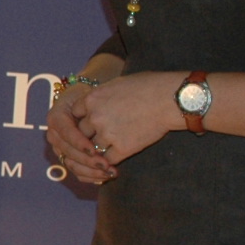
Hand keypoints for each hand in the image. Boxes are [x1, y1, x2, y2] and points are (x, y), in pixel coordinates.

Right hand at [45, 83, 113, 184]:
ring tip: (110, 172)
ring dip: (90, 171)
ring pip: (71, 164)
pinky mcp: (68, 157)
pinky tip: (105, 177)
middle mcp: (54, 135)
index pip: (65, 132)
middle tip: (106, 164)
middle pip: (67, 151)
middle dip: (87, 160)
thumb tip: (96, 120)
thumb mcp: (88, 96)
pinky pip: (76, 171)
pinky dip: (91, 176)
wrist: (86, 103)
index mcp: (56, 118)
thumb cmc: (90, 97)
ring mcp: (60, 148)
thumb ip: (89, 108)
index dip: (78, 143)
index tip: (94, 150)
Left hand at [65, 71, 182, 174]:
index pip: (75, 113)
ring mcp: (107, 134)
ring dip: (99, 149)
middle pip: (81, 133)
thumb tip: (94, 102)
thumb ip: (101, 95)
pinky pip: (108, 159)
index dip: (83, 118)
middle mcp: (95, 117)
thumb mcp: (117, 84)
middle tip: (98, 136)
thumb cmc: (148, 86)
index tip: (89, 120)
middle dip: (88, 135)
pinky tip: (116, 157)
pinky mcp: (122, 148)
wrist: (169, 99)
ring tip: (109, 148)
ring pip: (92, 148)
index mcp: (92, 99)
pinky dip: (110, 161)